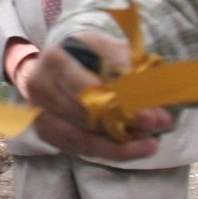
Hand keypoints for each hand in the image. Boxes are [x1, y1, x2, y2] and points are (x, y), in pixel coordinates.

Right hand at [17, 31, 175, 161]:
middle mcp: (40, 87)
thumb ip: (126, 64)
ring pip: (82, 138)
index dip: (119, 105)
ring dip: (119, 145)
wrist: (54, 66)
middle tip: (158, 127)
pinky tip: (129, 150)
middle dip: (125, 127)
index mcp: (56, 59)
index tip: (150, 116)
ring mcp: (39, 112)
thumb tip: (151, 90)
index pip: (87, 90)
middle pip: (86, 117)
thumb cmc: (85, 54)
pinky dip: (106, 151)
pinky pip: (78, 149)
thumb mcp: (106, 47)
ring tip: (148, 145)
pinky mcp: (45, 131)